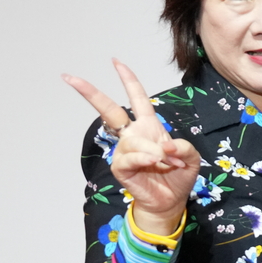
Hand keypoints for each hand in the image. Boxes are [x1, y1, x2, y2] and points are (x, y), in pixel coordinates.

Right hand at [64, 60, 199, 234]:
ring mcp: (125, 151)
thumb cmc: (178, 175)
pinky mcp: (121, 168)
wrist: (171, 200)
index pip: (137, 98)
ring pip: (132, 141)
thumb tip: (166, 146)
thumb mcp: (191, 157)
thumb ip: (183, 147)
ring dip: (152, 150)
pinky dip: (144, 159)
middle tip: (70, 78)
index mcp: (149, 126)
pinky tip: (153, 164)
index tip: (116, 62)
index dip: (128, 80)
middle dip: (91, 93)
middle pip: (109, 110)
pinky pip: (128, 158)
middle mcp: (134, 135)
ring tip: (166, 162)